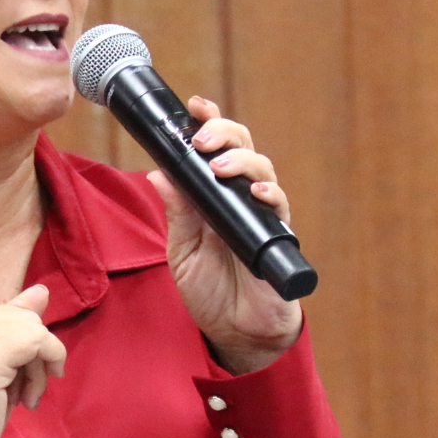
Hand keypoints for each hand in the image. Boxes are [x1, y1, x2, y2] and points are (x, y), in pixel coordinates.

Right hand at [0, 284, 67, 437]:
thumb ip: (15, 323)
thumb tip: (42, 291)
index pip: (17, 314)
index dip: (28, 347)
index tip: (17, 378)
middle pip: (29, 321)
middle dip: (37, 358)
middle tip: (23, 392)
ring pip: (36, 331)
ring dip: (39, 370)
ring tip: (23, 398)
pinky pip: (38, 342)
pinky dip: (43, 372)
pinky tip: (27, 399)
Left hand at [147, 97, 302, 374]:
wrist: (234, 331)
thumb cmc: (210, 289)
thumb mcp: (181, 250)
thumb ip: (176, 213)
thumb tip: (158, 173)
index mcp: (212, 195)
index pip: (215, 148)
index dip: (209, 122)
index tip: (194, 106)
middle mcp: (238, 198)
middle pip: (241, 147)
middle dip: (223, 133)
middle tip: (203, 140)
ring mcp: (260, 215)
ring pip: (262, 170)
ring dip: (242, 161)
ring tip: (220, 166)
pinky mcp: (277, 238)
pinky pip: (278, 210)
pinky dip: (270, 195)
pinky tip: (257, 192)